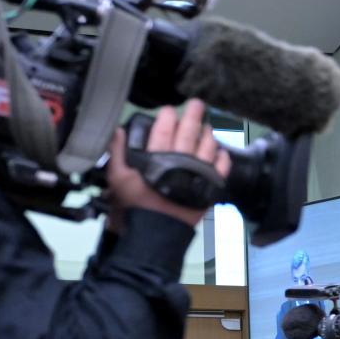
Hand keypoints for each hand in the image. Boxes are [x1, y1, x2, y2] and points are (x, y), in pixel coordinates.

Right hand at [104, 99, 229, 231]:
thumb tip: (118, 130)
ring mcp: (198, 174)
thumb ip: (117, 151)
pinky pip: (221, 168)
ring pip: (207, 146)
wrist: (155, 235)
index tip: (169, 109)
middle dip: (194, 114)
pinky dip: (222, 158)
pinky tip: (221, 151)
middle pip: (189, 131)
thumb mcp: (117, 178)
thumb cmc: (135, 206)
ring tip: (207, 126)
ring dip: (208, 134)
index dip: (168, 115)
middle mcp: (181, 161)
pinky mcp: (209, 188)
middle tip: (198, 103)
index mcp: (158, 156)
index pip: (165, 127)